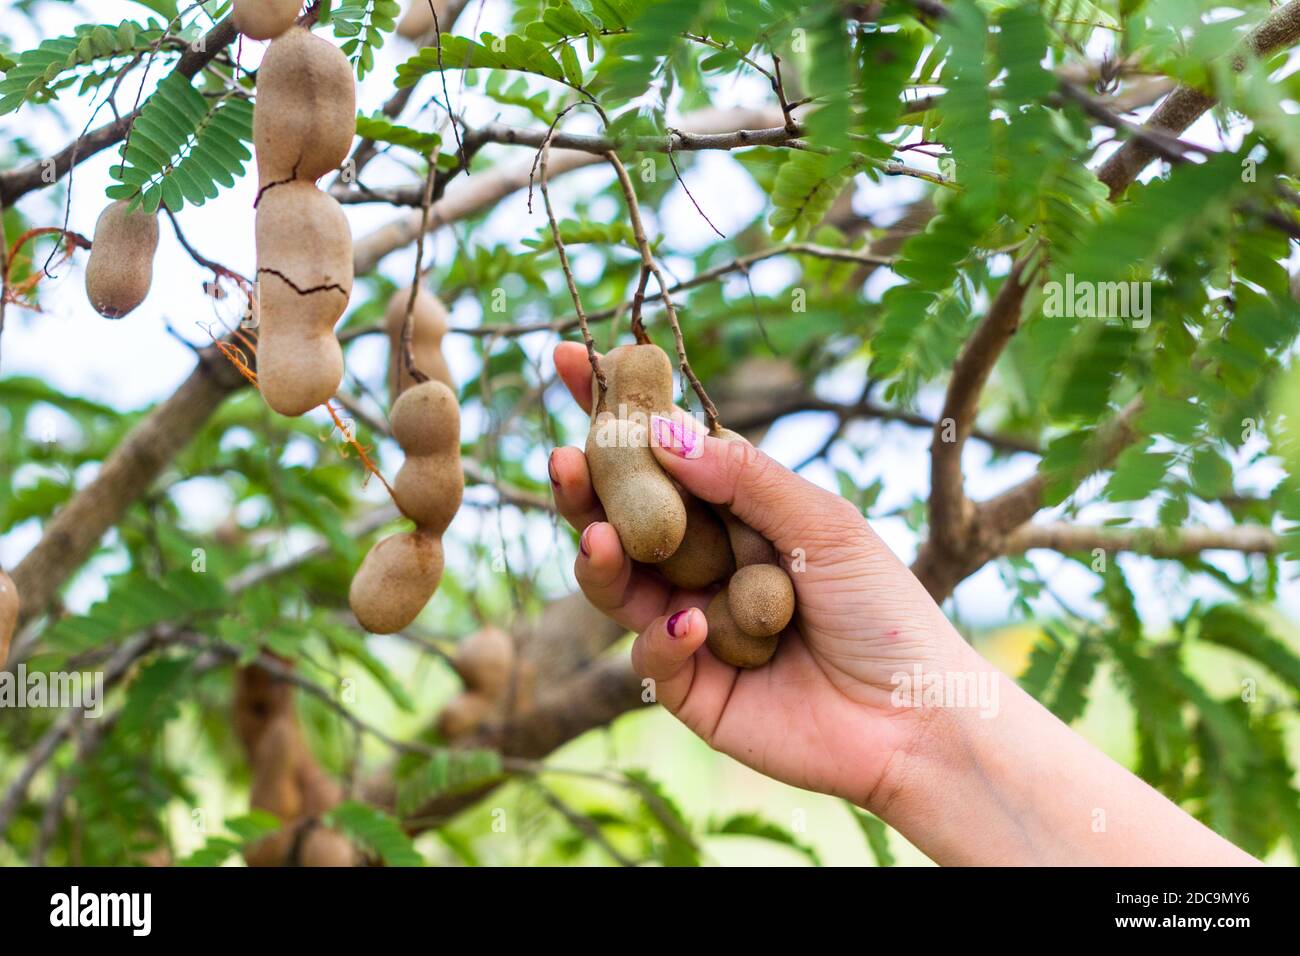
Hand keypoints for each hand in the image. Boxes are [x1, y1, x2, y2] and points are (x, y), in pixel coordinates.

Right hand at [549, 342, 970, 810]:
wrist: (918, 718)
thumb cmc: (884, 609)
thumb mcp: (824, 523)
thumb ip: (746, 478)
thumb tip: (663, 432)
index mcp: (735, 512)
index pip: (662, 453)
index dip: (615, 410)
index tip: (569, 358)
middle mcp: (703, 563)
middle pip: (623, 518)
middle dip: (586, 488)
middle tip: (563, 460)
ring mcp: (690, 624)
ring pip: (618, 585)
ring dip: (602, 559)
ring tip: (601, 540)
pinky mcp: (690, 688)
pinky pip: (651, 655)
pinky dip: (665, 637)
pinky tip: (693, 626)